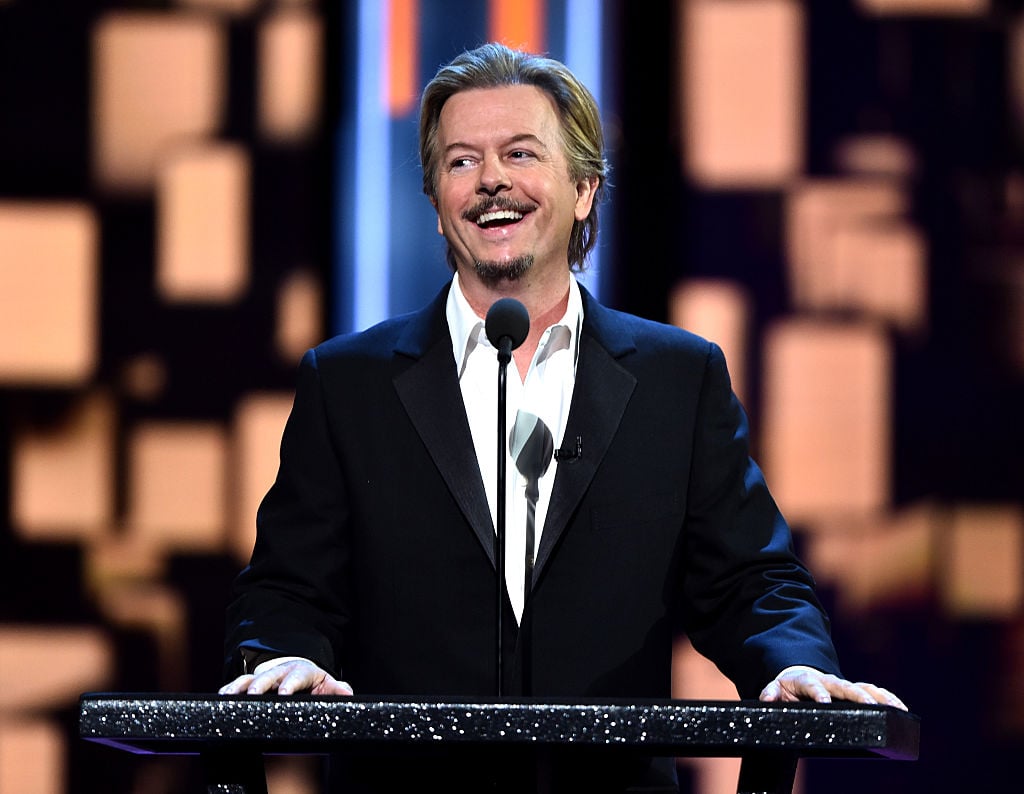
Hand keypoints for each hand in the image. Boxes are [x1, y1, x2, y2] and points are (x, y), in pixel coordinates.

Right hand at [218, 659, 353, 695]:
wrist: (295, 671)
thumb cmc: (312, 681)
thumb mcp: (326, 684)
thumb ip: (336, 689)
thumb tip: (348, 693)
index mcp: (302, 671)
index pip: (297, 676)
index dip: (290, 684)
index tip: (285, 693)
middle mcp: (281, 671)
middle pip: (270, 675)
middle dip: (262, 684)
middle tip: (255, 695)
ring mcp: (264, 675)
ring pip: (251, 678)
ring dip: (241, 686)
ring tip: (231, 695)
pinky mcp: (251, 682)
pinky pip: (239, 683)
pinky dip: (230, 689)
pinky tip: (223, 697)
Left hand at [759, 666, 905, 710]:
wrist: (799, 675)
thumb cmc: (789, 687)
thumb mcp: (775, 688)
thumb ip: (770, 692)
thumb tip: (767, 699)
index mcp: (808, 680)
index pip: (813, 686)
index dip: (818, 693)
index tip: (824, 703)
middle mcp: (829, 681)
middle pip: (844, 686)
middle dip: (857, 696)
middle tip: (870, 706)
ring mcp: (843, 685)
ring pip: (863, 688)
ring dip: (879, 697)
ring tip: (896, 709)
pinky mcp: (855, 691)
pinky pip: (873, 692)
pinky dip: (887, 698)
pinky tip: (902, 709)